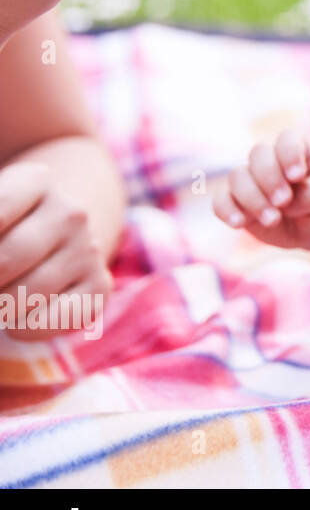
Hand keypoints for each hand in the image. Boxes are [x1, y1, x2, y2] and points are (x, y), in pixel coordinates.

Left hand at [0, 160, 112, 341]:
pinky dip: (20, 328)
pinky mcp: (100, 286)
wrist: (57, 233)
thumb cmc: (4, 223)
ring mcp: (88, 250)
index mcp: (35, 181)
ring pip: (22, 297)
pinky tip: (19, 313)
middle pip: (3, 262)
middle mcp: (70, 213)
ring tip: (0, 296)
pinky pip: (46, 323)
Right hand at [212, 131, 309, 248]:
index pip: (287, 139)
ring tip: (273, 220)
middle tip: (284, 201)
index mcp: (296, 148)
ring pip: (237, 176)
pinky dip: (226, 211)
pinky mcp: (237, 203)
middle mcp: (270, 159)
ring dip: (252, 198)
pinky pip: (220, 201)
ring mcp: (250, 180)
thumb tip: (283, 202)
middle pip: (258, 155)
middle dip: (269, 179)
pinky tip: (239, 223)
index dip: (288, 155)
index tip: (298, 176)